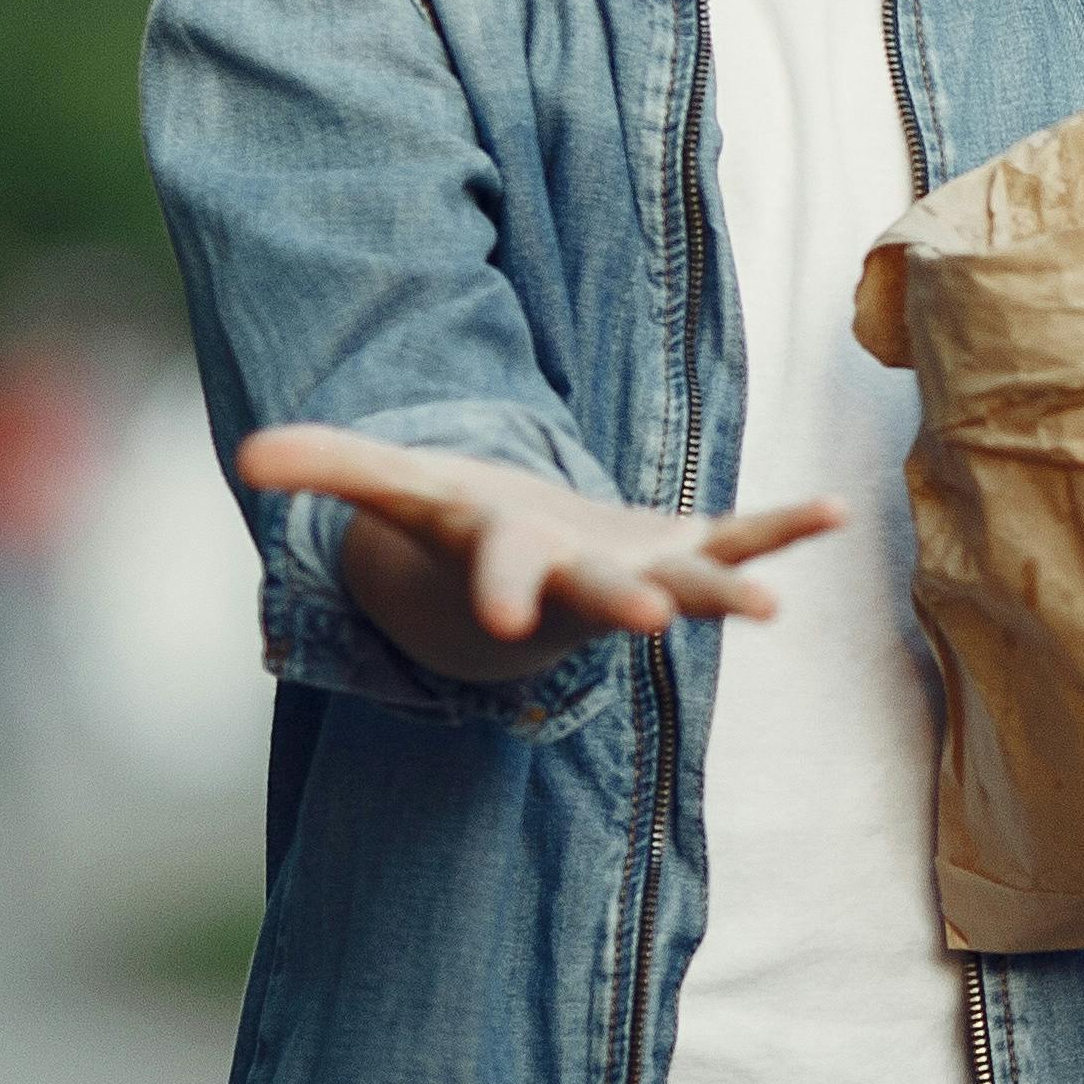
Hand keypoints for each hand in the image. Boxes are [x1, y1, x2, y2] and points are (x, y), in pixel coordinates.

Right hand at [236, 424, 838, 681]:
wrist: (529, 580)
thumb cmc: (459, 525)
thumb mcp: (398, 490)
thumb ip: (332, 468)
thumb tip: (246, 457)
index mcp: (513, 564)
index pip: (504, 576)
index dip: (503, 590)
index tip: (505, 615)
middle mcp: (581, 582)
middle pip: (606, 598)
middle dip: (628, 608)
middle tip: (659, 626)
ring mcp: (642, 574)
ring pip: (691, 585)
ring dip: (731, 591)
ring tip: (776, 608)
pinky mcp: (688, 551)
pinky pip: (743, 538)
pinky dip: (784, 529)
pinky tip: (837, 512)